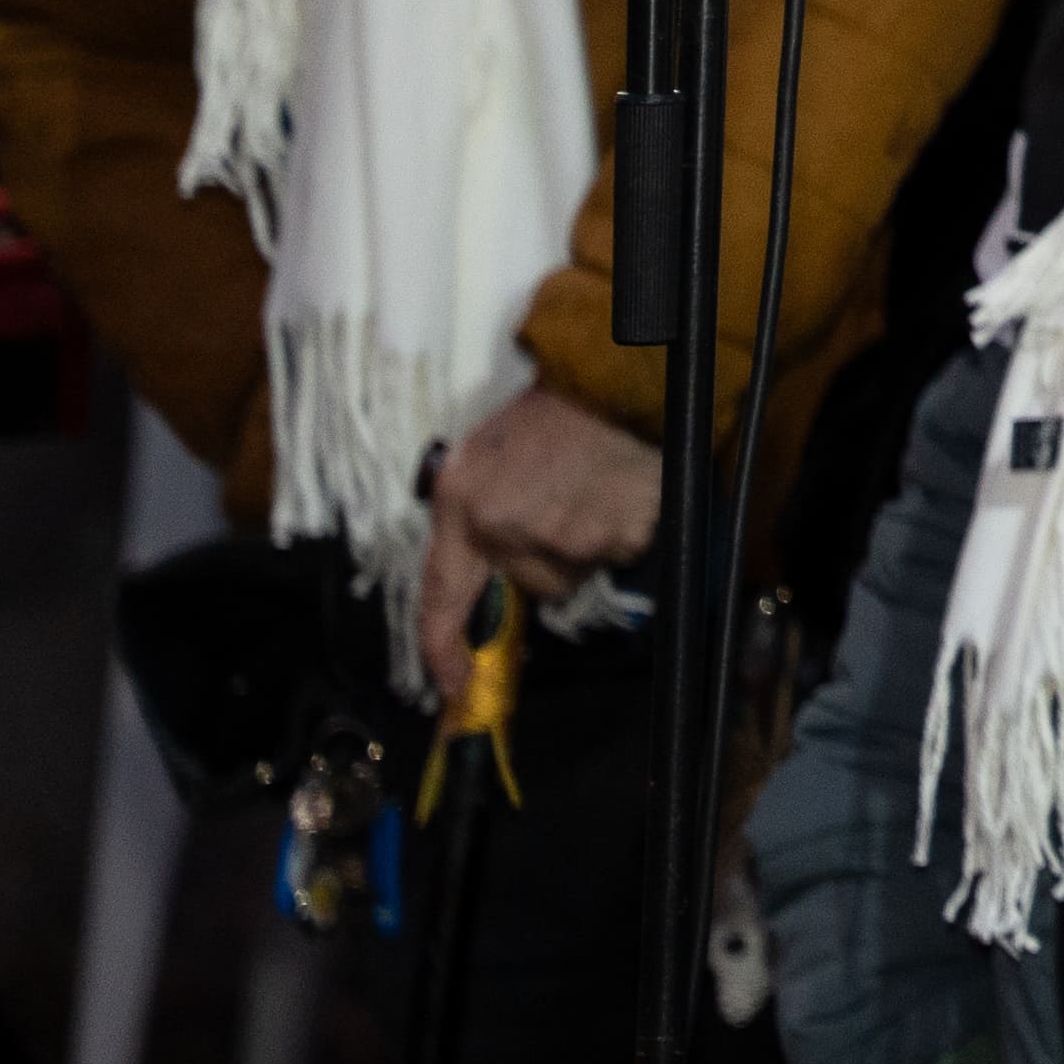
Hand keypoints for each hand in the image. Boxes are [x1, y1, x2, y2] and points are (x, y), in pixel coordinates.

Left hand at [409, 383, 666, 684]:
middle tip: (561, 510)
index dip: (442, 649)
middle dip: (544, 560)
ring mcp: (566, 539)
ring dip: (583, 547)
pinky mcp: (618, 539)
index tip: (452, 688)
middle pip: (529, 584)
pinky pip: (618, 555)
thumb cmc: (547, 410)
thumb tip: (488, 570)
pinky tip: (621, 494)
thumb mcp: (484, 457)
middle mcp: (508, 531)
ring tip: (592, 494)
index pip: (441, 593)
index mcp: (463, 506)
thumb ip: (475, 516)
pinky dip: (622, 534)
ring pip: (573, 572)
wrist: (615, 376)